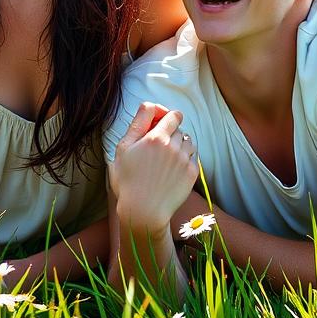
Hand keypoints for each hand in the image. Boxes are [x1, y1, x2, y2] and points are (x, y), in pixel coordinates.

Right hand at [110, 102, 198, 232]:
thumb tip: (150, 105)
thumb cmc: (128, 181)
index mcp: (156, 137)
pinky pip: (193, 157)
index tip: (162, 124)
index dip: (168, 117)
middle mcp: (174, 146)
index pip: (174, 115)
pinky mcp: (192, 173)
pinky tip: (172, 170)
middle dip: (171, 134)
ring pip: (188, 142)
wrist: (144, 212)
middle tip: (157, 149)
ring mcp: (184, 160)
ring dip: (180, 145)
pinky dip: (185, 159)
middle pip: (180, 129)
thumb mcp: (123, 149)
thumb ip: (138, 122)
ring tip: (166, 159)